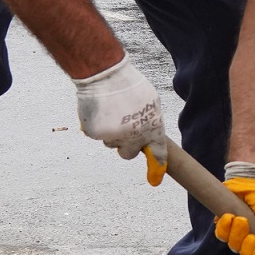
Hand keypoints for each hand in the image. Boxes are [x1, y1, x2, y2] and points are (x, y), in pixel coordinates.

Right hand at [76, 59, 166, 181]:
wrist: (105, 76)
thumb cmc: (129, 85)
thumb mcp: (150, 101)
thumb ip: (150, 121)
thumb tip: (146, 135)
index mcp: (152, 128)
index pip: (158, 153)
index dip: (157, 166)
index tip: (156, 179)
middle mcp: (134, 137)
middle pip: (128, 154)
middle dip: (126, 147)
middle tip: (123, 131)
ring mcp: (114, 137)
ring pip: (110, 143)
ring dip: (110, 133)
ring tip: (111, 111)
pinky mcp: (96, 134)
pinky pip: (97, 135)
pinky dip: (97, 126)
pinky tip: (100, 110)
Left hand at [214, 165, 254, 254]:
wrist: (251, 179)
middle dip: (247, 248)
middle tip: (250, 234)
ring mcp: (241, 235)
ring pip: (234, 248)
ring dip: (236, 234)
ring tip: (240, 218)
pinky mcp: (227, 226)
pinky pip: (221, 236)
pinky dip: (224, 228)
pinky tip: (229, 216)